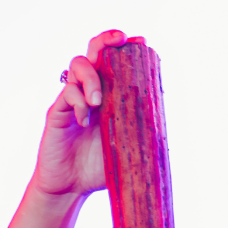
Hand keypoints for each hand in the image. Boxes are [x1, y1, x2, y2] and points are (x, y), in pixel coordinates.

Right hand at [32, 30, 127, 197]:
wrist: (70, 189)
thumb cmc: (98, 170)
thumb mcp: (127, 151)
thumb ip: (141, 138)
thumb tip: (169, 135)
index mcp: (110, 97)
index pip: (116, 64)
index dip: (126, 49)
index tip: (142, 42)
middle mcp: (90, 92)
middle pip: (94, 52)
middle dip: (106, 40)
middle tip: (120, 39)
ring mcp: (72, 99)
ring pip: (78, 65)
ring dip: (91, 77)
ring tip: (98, 101)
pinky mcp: (57, 112)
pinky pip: (66, 94)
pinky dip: (78, 102)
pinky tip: (85, 121)